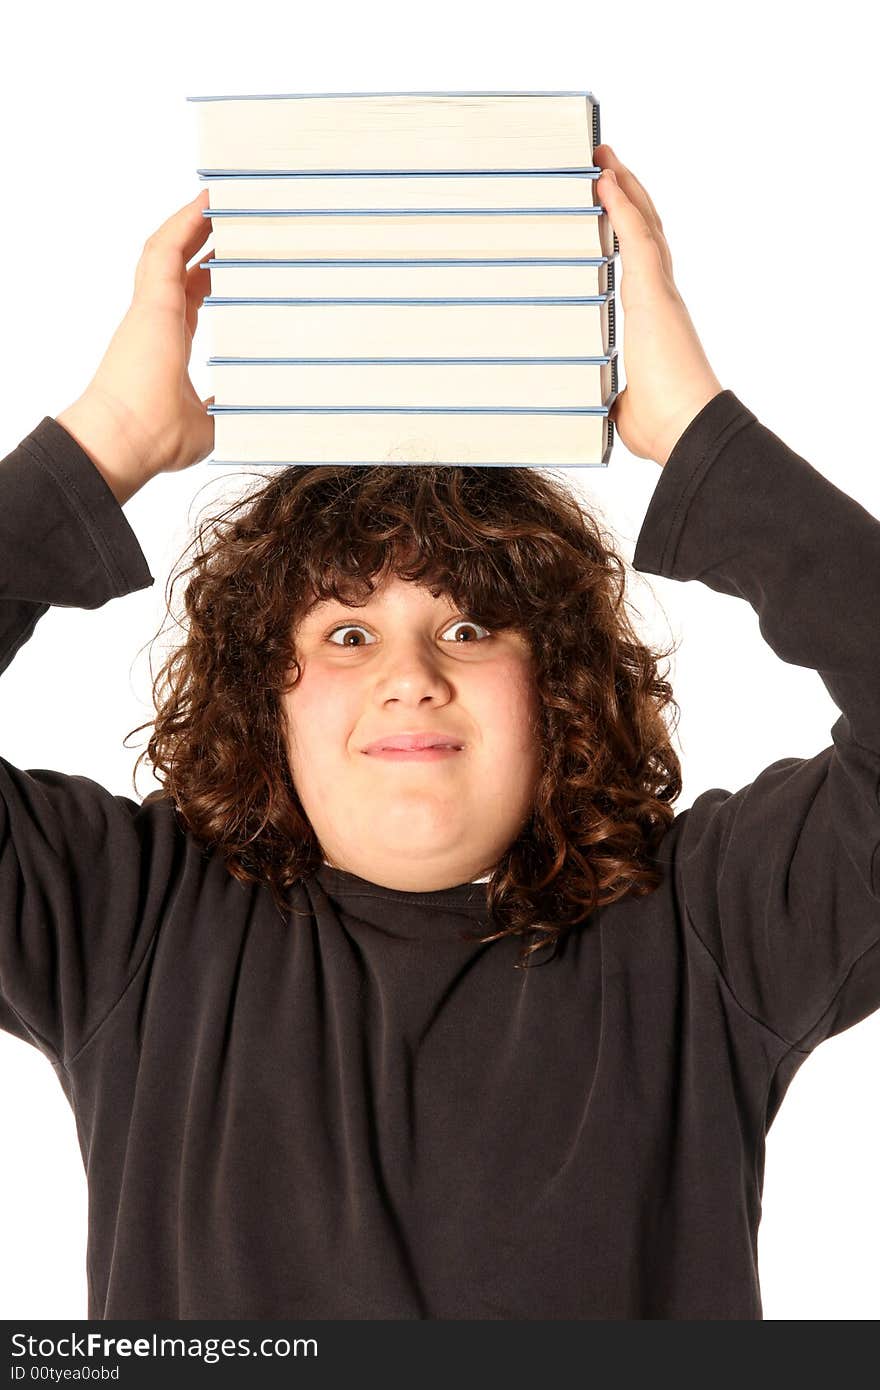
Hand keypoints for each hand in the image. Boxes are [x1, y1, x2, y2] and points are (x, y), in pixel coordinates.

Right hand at [56, 189, 214, 503]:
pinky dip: (185, 222)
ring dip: (191, 223)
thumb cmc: (158, 439)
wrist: (128, 440)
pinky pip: (166, 247)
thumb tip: (245, 411)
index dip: (205, 279)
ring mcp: (150, 308)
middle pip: (178, 268)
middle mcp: (155, 322)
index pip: (189, 300)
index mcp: (167, 346)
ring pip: (168, 250)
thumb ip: (225, 410)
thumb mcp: (209, 424)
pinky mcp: (150, 301)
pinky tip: (206, 201)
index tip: (224, 267)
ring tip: (217, 198)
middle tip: (228, 221)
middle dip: (200, 242)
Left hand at [594, 145, 723, 466]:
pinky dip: (621, 206)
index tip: (610, 205)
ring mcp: (661, 294)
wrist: (687, 431)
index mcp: (656, 320)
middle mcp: (663, 299)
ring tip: (602, 157)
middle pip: (646, 232)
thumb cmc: (664, 427)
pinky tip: (604, 179)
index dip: (628, 229)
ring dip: (623, 188)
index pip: (641, 263)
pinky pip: (636, 238)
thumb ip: (611, 395)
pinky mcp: (655, 295)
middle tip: (605, 164)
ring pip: (644, 225)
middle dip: (626, 194)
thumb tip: (599, 406)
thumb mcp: (622, 406)